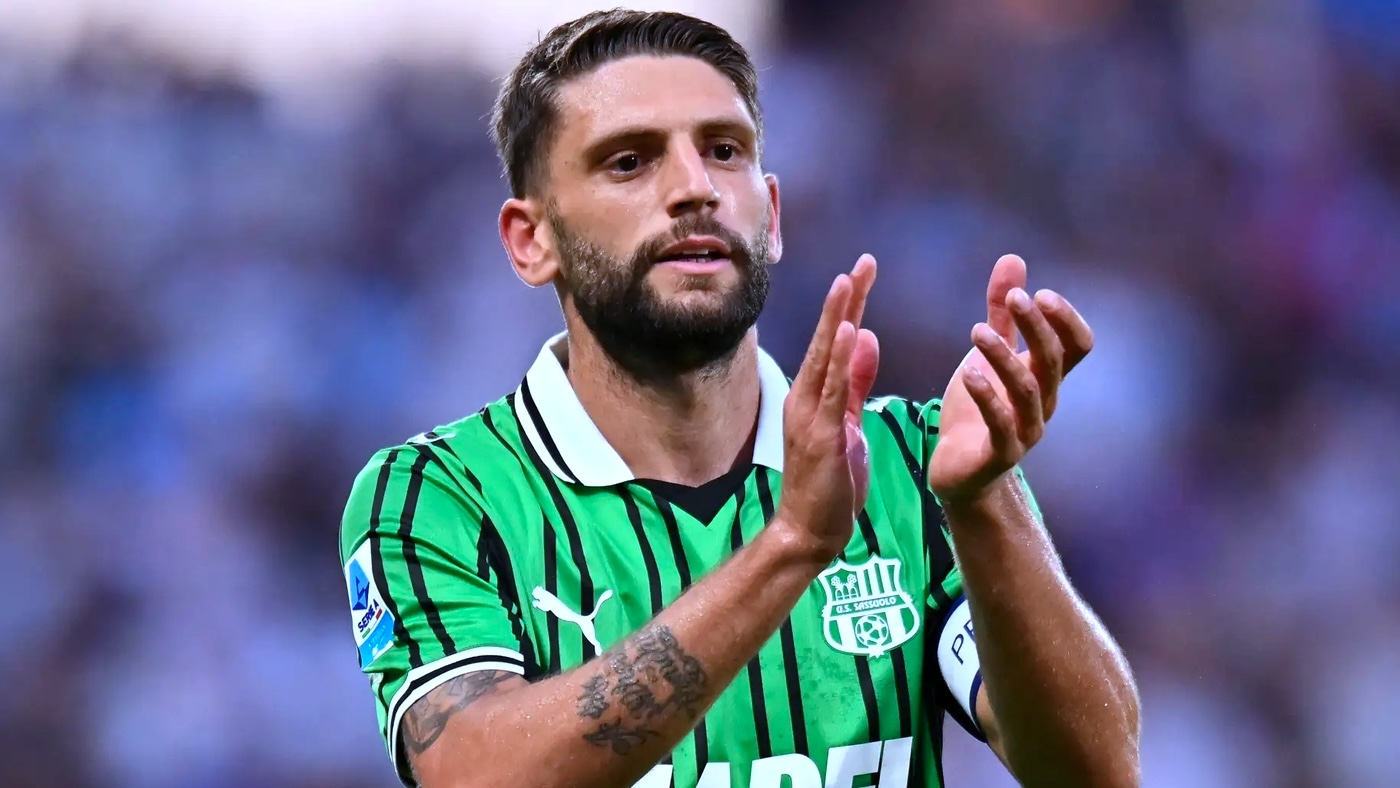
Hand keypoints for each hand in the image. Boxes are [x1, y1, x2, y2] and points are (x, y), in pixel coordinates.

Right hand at [774, 255, 880, 560]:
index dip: (847, 306)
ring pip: (826, 357)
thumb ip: (856, 383)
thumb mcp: (849, 426)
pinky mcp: (820, 435)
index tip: (862, 271)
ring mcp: (810, 416)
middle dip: (844, 300)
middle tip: (863, 262)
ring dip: (838, 318)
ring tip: (850, 281)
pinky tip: (850, 332)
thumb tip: (865, 337)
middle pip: (828, 339)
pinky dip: (840, 359)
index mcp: (815, 397)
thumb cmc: (829, 485)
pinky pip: (832, 390)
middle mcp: (806, 399)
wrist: (809, 533)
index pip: (834, 342)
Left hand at [928, 255, 1093, 503]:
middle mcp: (1043, 403)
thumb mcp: (986, 354)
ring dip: (1005, 357)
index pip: (1077, 346)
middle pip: (1053, 361)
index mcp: (1045, 378)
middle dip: (1036, 326)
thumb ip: (1001, 313)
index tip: (1039, 293)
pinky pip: (1001, 426)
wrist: (957, 471)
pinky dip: (986, 398)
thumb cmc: (977, 408)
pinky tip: (967, 374)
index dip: (1065, 319)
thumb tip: (1013, 259)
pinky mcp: (999, 454)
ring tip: (976, 332)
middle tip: (1014, 298)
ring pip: (1028, 391)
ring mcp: (1024, 431)